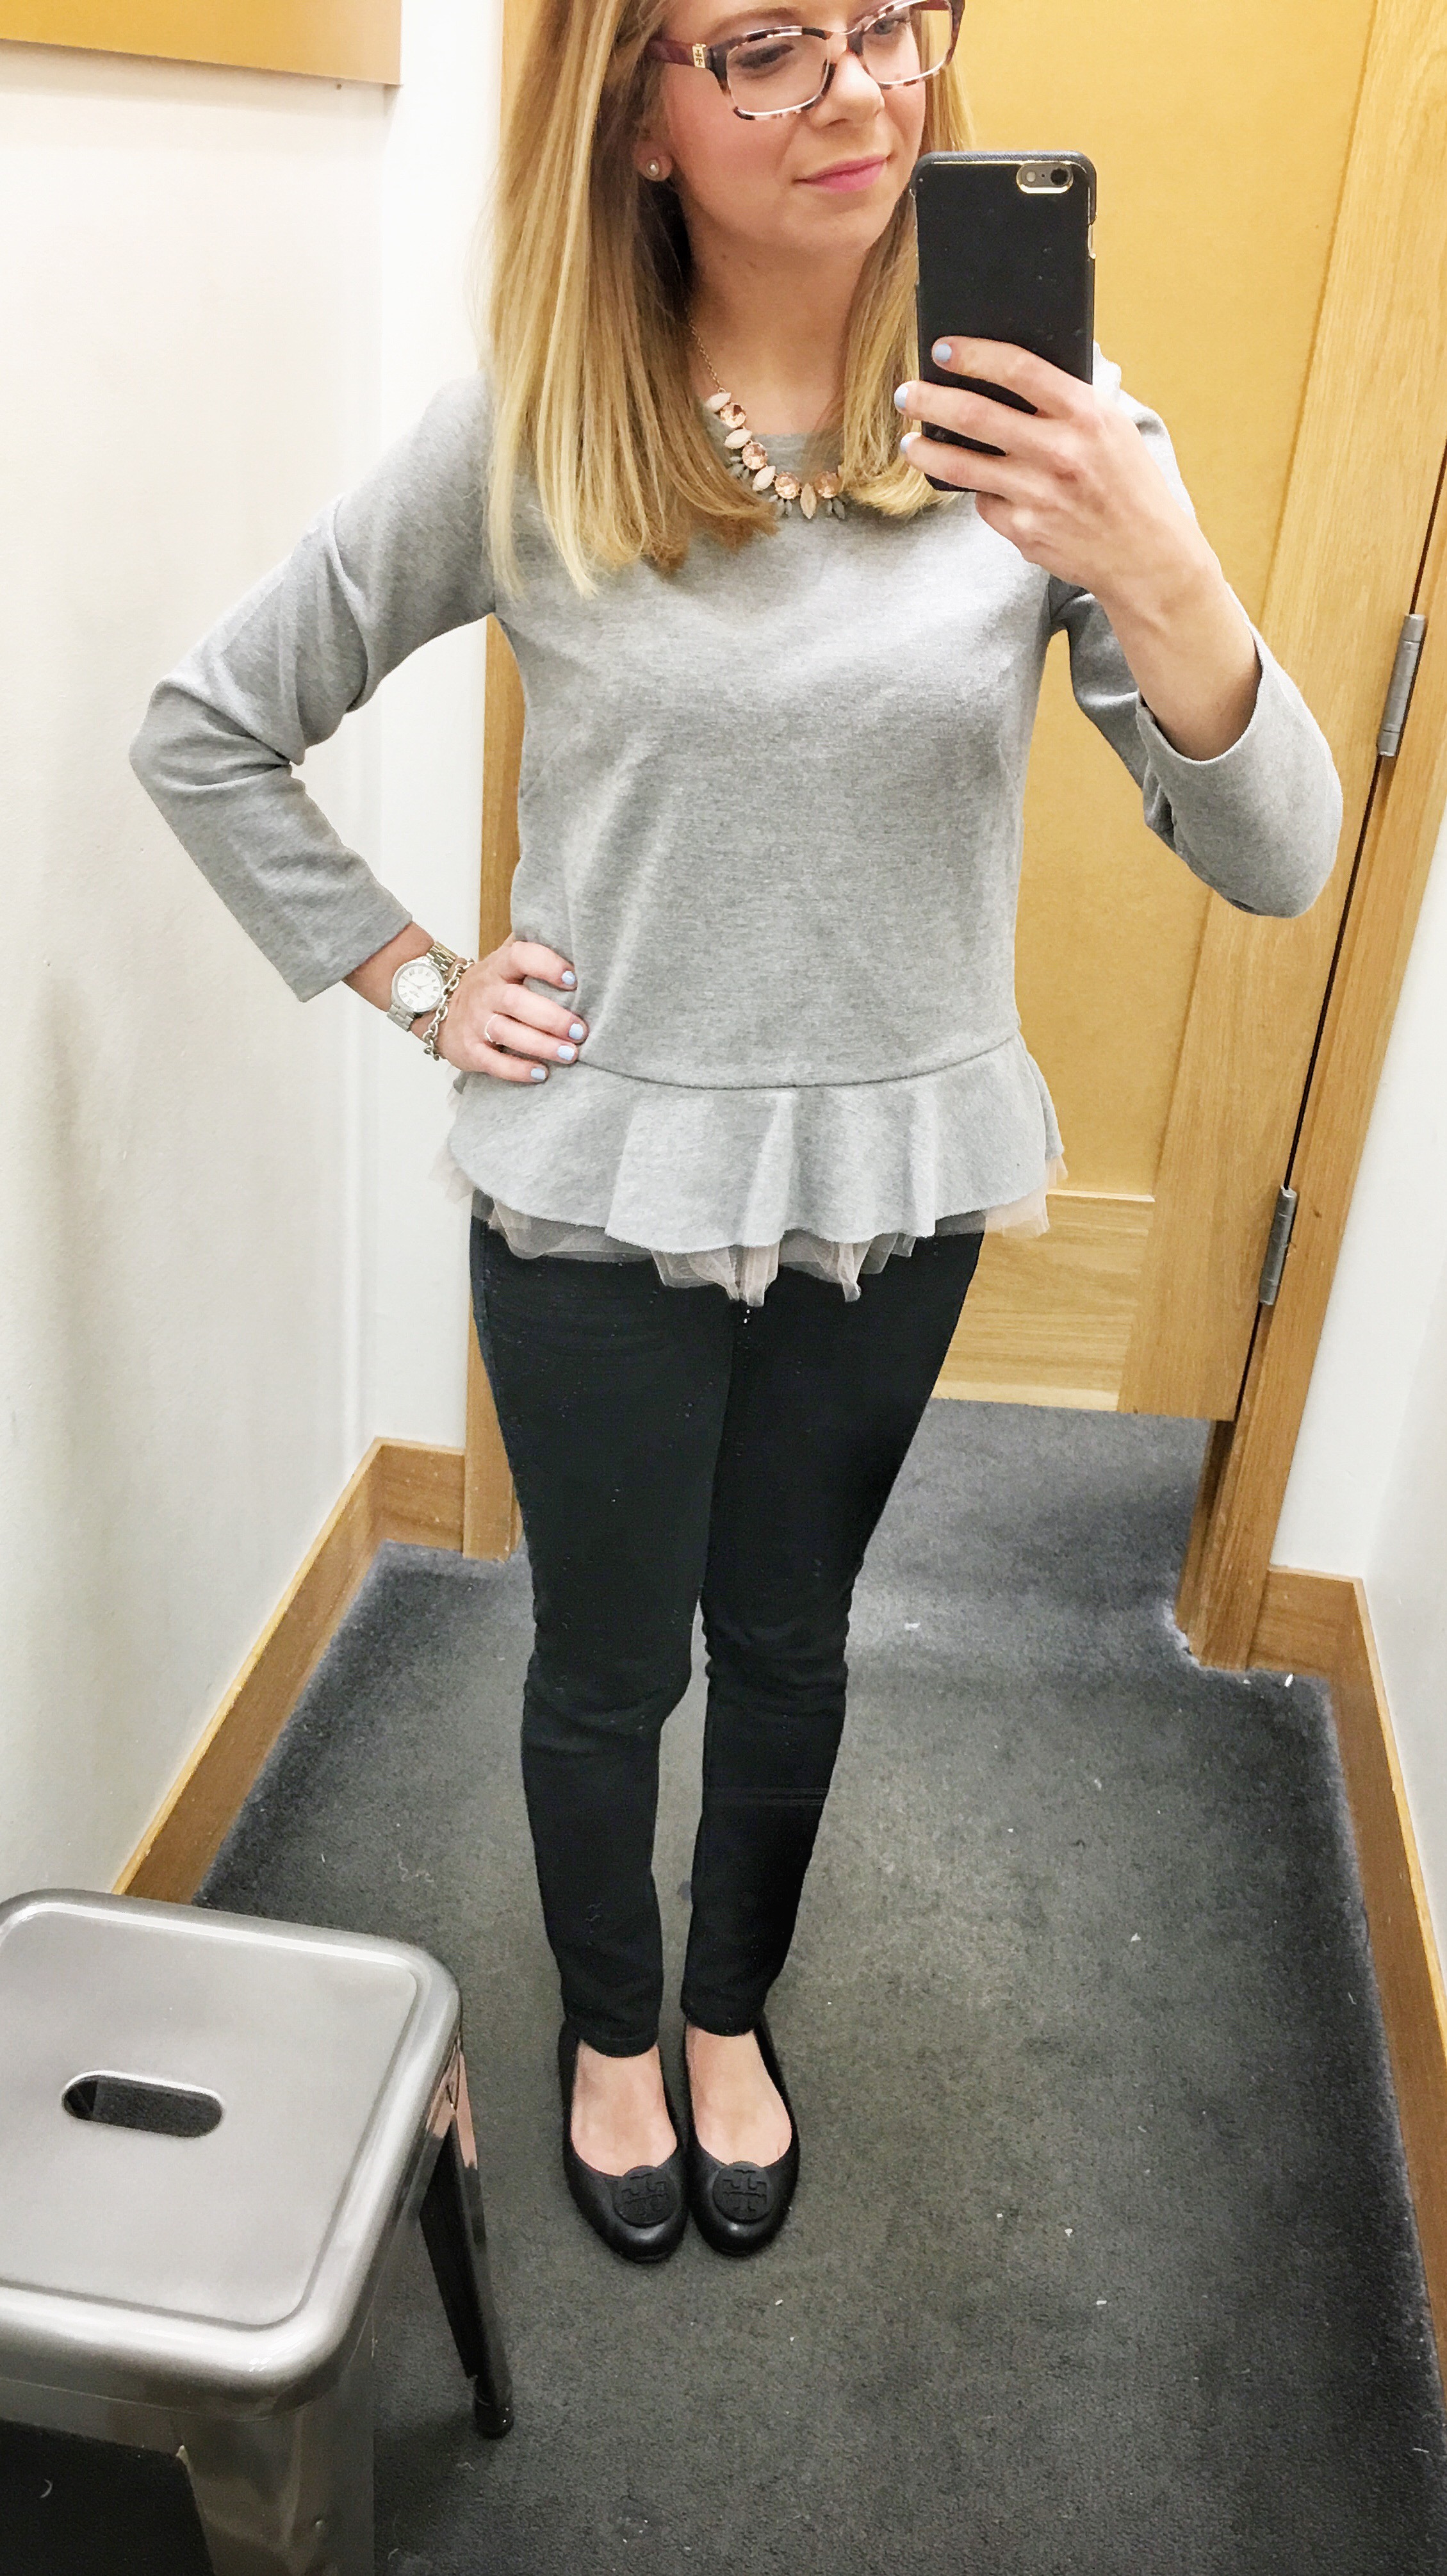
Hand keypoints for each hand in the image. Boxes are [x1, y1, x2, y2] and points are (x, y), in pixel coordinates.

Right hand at [438, 937, 587, 1081]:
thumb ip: (533, 950)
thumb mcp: (504, 962)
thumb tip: (573, 936)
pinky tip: (542, 1073)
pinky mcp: (470, 1050)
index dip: (546, 965)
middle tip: (580, 1031)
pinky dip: (517, 1070)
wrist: (438, 1008)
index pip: (520, 956)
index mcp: (499, 967)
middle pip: (517, 1002)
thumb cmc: (489, 987)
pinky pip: (493, 1062)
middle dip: (552, 1018)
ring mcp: (475, 1022)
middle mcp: (486, 992)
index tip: (573, 979)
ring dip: (541, 1045)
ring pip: (506, 1033)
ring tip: (570, 1054)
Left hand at [895, 338, 1208, 612]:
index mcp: (1085, 414)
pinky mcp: (1024, 531)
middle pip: (975, 415)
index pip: (1018, 369)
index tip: (943, 349)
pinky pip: (985, 503)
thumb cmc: (1128, 484)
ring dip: (926, 451)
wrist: (1146, 557)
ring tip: (911, 442)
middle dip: (930, 401)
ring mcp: (1038, 495)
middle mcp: (1060, 452)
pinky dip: (981, 493)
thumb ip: (1069, 399)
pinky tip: (983, 488)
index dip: (973, 355)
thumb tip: (1013, 369)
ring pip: (962, 466)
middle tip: (906, 394)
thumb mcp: (1113, 427)